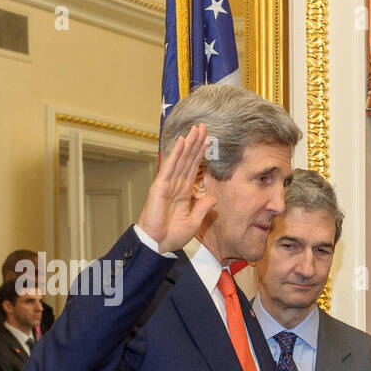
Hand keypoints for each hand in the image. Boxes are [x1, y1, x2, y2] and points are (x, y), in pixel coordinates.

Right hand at [137, 124, 216, 252]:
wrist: (157, 243)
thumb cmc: (171, 235)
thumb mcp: (193, 222)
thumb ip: (203, 208)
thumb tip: (213, 198)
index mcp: (184, 192)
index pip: (194, 168)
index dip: (201, 154)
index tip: (208, 141)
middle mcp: (176, 185)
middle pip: (188, 159)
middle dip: (196, 143)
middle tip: (203, 126)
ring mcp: (168, 183)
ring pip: (181, 159)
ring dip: (188, 143)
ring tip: (196, 128)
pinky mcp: (160, 185)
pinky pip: (170, 167)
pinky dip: (176, 153)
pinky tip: (182, 141)